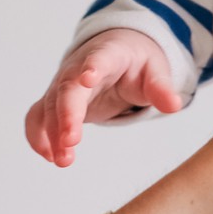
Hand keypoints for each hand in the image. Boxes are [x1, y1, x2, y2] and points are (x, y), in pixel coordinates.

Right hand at [25, 28, 180, 166]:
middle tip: (70, 142)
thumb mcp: (155, 70)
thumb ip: (161, 88)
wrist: (115, 52)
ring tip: (63, 161)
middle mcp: (78, 69)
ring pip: (49, 107)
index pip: (97, 59)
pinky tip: (50, 157)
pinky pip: (38, 117)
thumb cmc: (136, 62)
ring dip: (52, 134)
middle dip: (66, 116)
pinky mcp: (55, 101)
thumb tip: (174, 105)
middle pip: (67, 90)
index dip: (91, 67)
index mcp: (107, 55)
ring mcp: (63, 85)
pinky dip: (38, 136)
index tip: (86, 78)